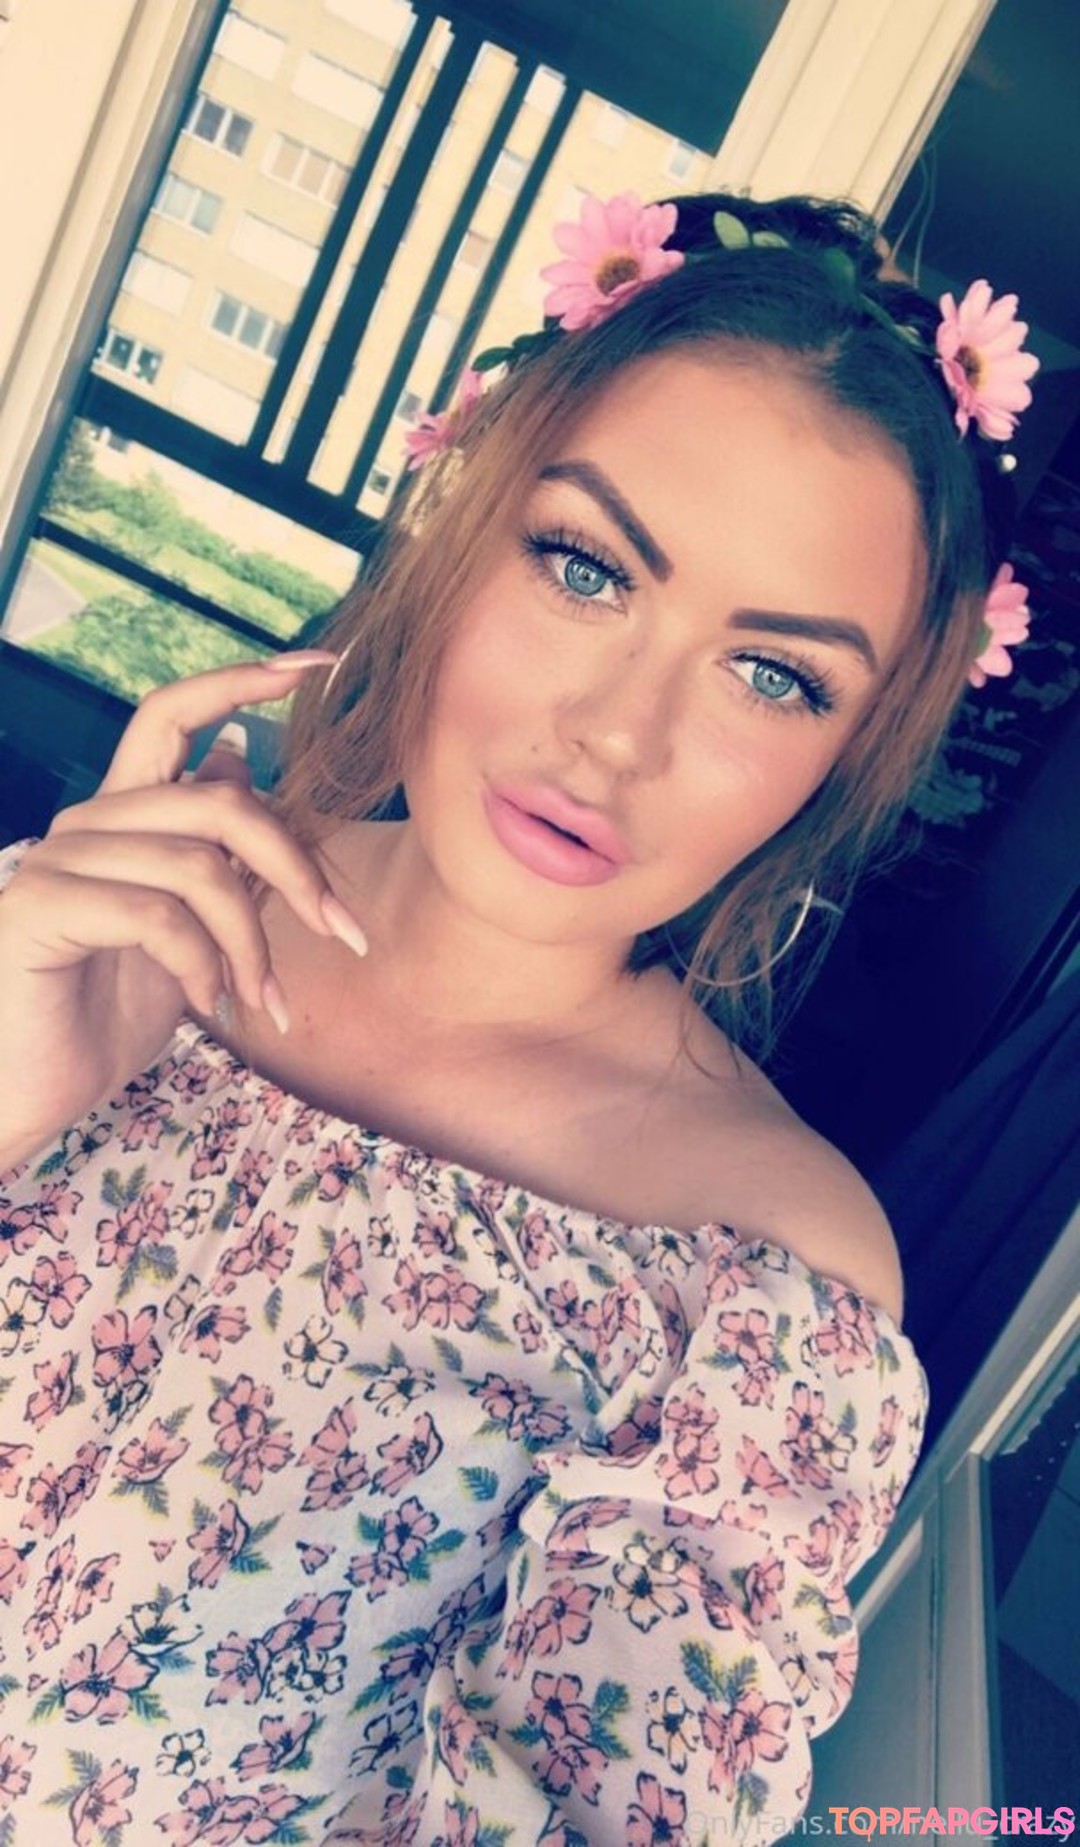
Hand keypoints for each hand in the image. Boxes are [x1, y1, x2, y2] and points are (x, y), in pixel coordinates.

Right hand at [0, 653, 367, 1171]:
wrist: (25, 1092)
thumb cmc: (100, 1018)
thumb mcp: (186, 934)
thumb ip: (214, 858)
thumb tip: (241, 765)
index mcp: (122, 815)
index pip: (174, 713)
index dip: (242, 680)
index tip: (321, 664)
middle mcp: (88, 821)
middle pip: (222, 801)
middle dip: (297, 869)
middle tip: (342, 936)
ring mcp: (59, 859)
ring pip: (200, 866)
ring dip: (253, 943)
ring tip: (263, 1001)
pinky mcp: (43, 906)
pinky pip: (158, 916)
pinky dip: (203, 966)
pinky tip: (207, 1007)